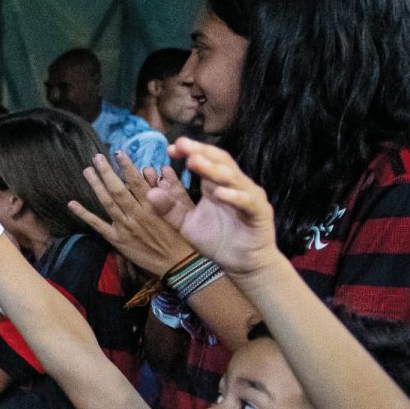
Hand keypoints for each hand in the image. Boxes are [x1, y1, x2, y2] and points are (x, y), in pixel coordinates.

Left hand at [69, 152, 193, 276]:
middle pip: (117, 189)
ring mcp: (125, 227)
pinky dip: (84, 214)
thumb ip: (168, 189)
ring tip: (87, 171)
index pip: (136, 181)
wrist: (179, 262)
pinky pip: (98, 225)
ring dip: (95, 185)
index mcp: (153, 205)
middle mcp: (137, 213)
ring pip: (107, 202)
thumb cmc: (182, 234)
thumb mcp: (181, 209)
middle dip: (106, 171)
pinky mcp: (118, 240)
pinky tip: (72, 204)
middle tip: (97, 157)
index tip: (118, 152)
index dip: (126, 166)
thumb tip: (153, 170)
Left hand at [171, 138, 280, 277]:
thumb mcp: (187, 225)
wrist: (242, 264)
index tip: (170, 148)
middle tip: (182, 144)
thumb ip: (170, 209)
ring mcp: (248, 197)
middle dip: (200, 152)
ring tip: (194, 162)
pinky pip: (247, 201)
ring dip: (213, 169)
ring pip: (233, 177)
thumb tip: (150, 192)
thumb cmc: (217, 240)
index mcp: (215, 185)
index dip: (189, 152)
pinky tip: (219, 193)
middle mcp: (234, 186)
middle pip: (219, 162)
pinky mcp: (259, 212)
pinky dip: (234, 196)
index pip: (204, 161)